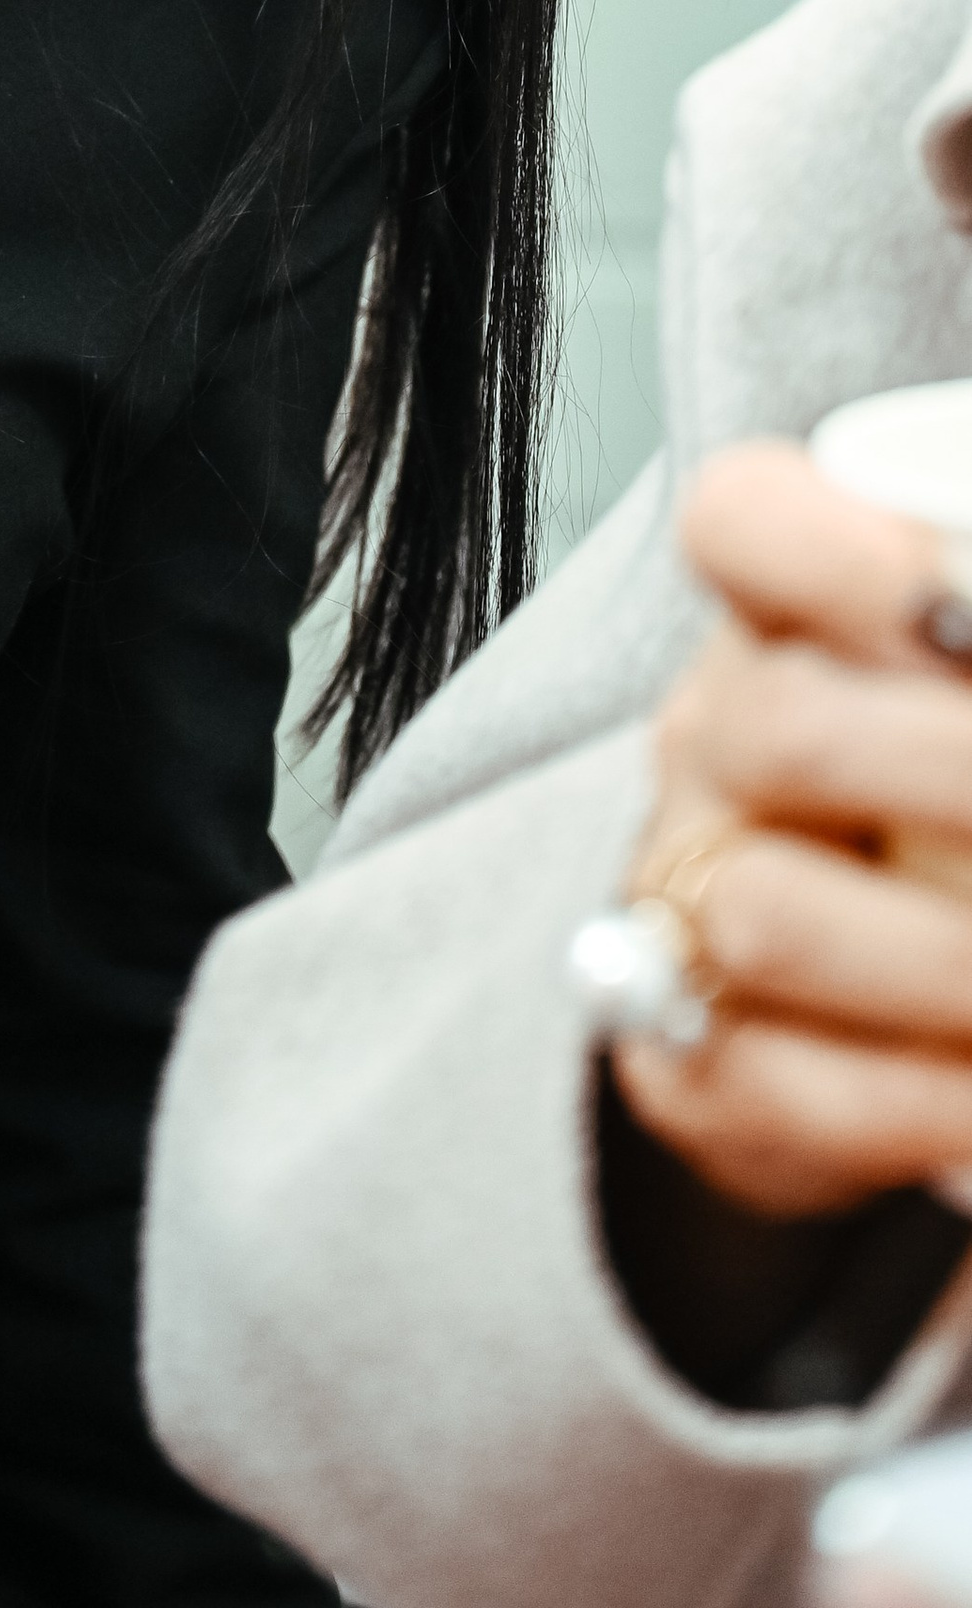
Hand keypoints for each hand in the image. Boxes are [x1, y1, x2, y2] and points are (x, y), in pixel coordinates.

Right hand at [612, 440, 971, 1218]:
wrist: (900, 977)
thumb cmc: (967, 802)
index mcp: (787, 618)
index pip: (742, 521)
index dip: (844, 552)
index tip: (961, 604)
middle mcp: (713, 743)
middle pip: (778, 728)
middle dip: (954, 776)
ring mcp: (686, 898)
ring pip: (763, 918)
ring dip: (948, 964)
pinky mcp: (692, 1058)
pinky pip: (779, 1088)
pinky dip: (928, 1108)